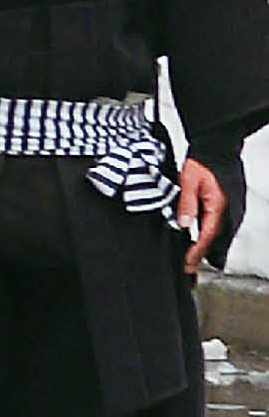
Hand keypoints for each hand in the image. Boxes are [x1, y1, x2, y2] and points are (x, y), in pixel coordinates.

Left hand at [179, 156, 230, 270]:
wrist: (218, 149)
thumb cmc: (203, 162)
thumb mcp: (188, 181)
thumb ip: (186, 204)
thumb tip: (184, 225)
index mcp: (219, 206)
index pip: (207, 236)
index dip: (196, 252)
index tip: (187, 263)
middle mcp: (229, 212)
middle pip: (217, 242)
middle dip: (202, 255)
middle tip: (188, 267)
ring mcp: (232, 211)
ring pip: (221, 237)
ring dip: (208, 248)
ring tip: (193, 258)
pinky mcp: (230, 208)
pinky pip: (222, 228)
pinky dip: (212, 237)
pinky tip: (201, 240)